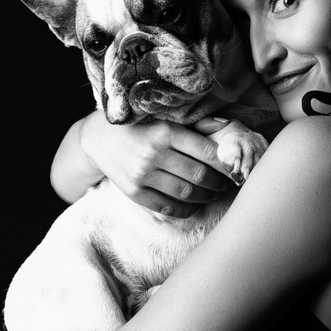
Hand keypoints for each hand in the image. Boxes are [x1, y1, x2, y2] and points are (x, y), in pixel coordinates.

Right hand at [80, 111, 232, 217]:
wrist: (98, 139)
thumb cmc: (138, 126)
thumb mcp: (164, 120)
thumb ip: (194, 126)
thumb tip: (226, 128)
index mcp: (165, 131)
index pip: (206, 151)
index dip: (225, 162)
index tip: (233, 167)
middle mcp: (154, 153)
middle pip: (199, 174)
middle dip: (218, 182)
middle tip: (226, 184)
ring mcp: (143, 175)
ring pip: (185, 193)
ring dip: (205, 197)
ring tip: (212, 194)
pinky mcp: (134, 192)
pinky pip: (167, 207)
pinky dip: (185, 210)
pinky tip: (194, 206)